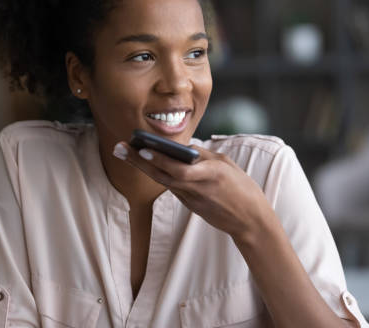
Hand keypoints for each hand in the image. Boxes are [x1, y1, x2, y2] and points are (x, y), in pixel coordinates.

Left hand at [113, 142, 267, 240]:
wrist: (249, 219)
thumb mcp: (225, 163)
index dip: (159, 160)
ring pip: (163, 180)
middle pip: (161, 175)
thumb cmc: (241, 187)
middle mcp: (196, 188)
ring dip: (144, 167)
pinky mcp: (189, 205)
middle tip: (119, 147)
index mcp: (209, 174)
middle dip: (138, 161)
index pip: (178, 168)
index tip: (142, 148)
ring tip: (126, 152)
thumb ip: (202, 155)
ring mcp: (190, 199)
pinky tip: (148, 163)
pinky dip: (160, 174)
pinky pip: (172, 186)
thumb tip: (182, 148)